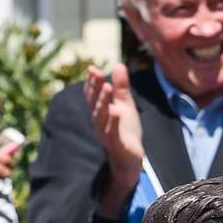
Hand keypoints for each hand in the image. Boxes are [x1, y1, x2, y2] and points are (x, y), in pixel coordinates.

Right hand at [84, 63, 143, 185]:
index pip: (92, 96)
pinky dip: (113, 122)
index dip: (92, 83)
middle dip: (95, 88)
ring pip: (101, 117)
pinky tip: (116, 111)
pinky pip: (113, 133)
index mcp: (100, 113)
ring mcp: (106, 134)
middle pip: (95, 104)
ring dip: (103, 102)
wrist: (130, 159)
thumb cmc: (125, 131)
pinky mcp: (117, 144)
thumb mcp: (125, 105)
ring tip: (107, 87)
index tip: (92, 68)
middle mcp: (99, 123)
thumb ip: (121, 87)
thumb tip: (118, 64)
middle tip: (97, 73)